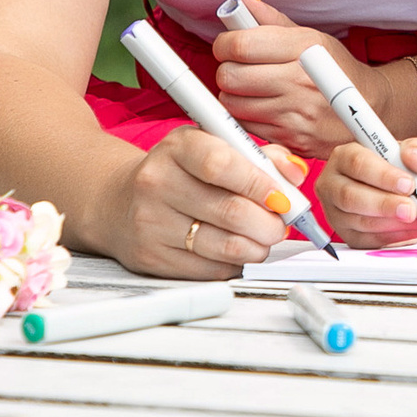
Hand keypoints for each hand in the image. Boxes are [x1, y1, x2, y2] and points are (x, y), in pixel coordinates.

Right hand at [107, 126, 298, 278]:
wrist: (120, 200)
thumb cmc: (181, 171)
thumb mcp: (215, 147)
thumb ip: (261, 156)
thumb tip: (296, 174)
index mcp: (176, 147)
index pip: (222, 165)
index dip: (260, 184)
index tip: (284, 197)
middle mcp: (157, 183)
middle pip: (230, 210)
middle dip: (269, 223)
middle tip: (282, 224)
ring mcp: (150, 223)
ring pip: (224, 245)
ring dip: (257, 247)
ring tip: (264, 239)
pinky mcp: (151, 257)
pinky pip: (209, 269)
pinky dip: (234, 263)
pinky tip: (237, 251)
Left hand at [209, 0, 375, 155]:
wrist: (371, 107)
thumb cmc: (335, 68)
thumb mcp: (310, 37)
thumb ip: (271, 19)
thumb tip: (239, 0)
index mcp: (304, 48)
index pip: (240, 45)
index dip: (224, 43)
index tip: (228, 45)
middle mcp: (300, 81)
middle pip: (230, 76)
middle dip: (227, 70)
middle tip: (239, 67)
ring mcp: (296, 113)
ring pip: (233, 104)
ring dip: (234, 95)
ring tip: (250, 88)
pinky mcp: (292, 138)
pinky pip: (247, 126)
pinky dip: (247, 116)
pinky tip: (262, 107)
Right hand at [313, 134, 416, 247]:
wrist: (411, 192)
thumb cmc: (404, 170)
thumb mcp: (413, 153)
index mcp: (344, 156)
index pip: (357, 163)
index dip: (383, 175)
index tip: (408, 184)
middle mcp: (333, 184)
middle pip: (350, 196)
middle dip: (384, 204)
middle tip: (411, 209)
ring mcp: (336, 213)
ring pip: (360, 221)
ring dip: (392, 223)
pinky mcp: (348, 235)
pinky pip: (368, 240)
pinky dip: (394, 237)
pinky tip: (412, 230)